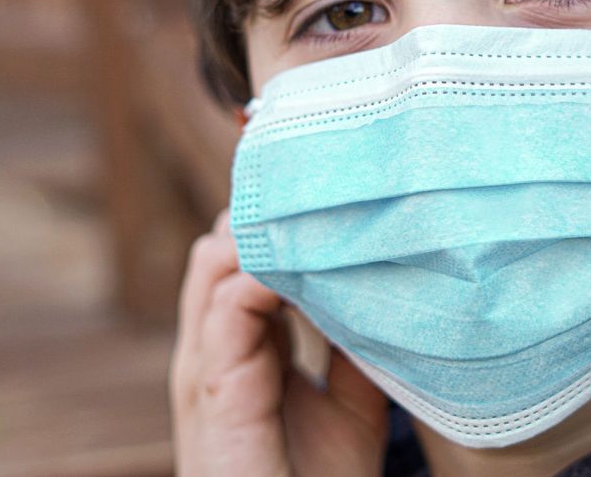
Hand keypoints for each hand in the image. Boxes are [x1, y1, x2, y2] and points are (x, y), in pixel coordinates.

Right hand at [169, 210, 389, 475]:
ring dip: (262, 234)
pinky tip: (305, 262)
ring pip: (213, 265)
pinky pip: (226, 311)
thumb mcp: (353, 401)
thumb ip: (355, 346)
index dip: (280, 227)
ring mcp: (208, 366)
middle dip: (266, 216)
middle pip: (221, 251)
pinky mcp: (213, 390)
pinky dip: (259, 274)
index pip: (245, 263)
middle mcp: (216, 348)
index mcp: (242, 348)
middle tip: (322, 189)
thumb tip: (382, 289)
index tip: (330, 196)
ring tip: (317, 212)